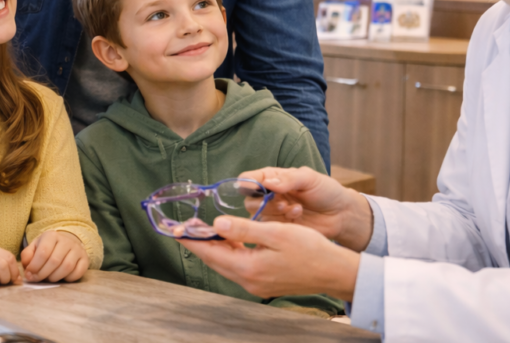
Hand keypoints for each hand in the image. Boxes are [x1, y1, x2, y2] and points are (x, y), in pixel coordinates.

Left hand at [20, 231, 88, 282]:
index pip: (43, 252)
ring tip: (48, 278)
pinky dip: (68, 279)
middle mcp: (66, 241)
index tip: (29, 274)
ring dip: (54, 277)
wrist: (66, 243)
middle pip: (54, 261)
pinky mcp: (85, 260)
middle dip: (42, 274)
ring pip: (66, 267)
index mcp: (52, 236)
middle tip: (36, 279)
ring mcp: (78, 250)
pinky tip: (61, 277)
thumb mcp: (34, 247)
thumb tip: (28, 270)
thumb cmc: (47, 247)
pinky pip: (77, 273)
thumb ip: (27, 256)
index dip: (35, 266)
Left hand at [179, 216, 360, 300]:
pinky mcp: (264, 283)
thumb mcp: (277, 233)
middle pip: (215, 260)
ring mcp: (256, 285)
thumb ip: (245, 229)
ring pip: (226, 263)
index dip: (192, 240)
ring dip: (215, 247)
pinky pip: (239, 266)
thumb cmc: (310, 250)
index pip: (211, 253)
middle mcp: (249, 281)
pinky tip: (230, 240)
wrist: (335, 272)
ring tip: (203, 230)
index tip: (175, 230)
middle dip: (199, 243)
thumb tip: (216, 224)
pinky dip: (230, 252)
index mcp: (249, 268)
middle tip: (185, 228)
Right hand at [243, 166, 373, 250]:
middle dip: (263, 202)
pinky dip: (283, 220)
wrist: (340, 214)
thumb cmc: (325, 190)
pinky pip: (270, 227)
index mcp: (273, 178)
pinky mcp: (279, 228)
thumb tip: (267, 183)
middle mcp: (269, 195)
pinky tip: (298, 214)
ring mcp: (273, 213)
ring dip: (275, 212)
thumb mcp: (309, 178)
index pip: (248, 178)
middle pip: (249, 200)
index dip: (246, 183)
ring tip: (296, 208)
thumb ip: (289, 179)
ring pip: (258, 215)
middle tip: (282, 202)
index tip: (254, 188)